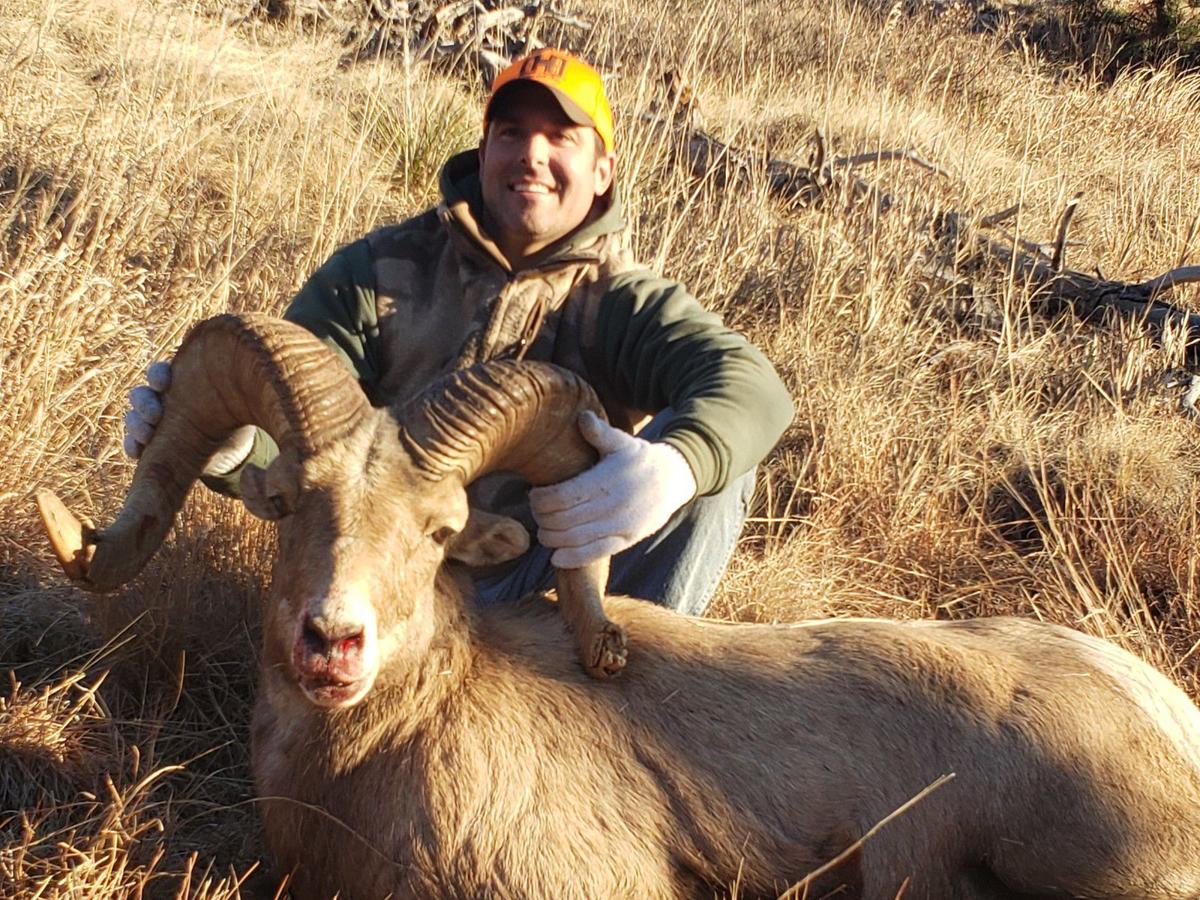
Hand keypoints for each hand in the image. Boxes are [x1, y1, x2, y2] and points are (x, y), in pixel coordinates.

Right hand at [123, 361, 254, 475]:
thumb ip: (238, 391)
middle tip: (156, 415)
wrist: (234, 451)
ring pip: (133, 417)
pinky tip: (138, 452)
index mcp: (181, 382)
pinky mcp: (152, 445)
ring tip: (148, 435)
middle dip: (144, 403)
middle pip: (141, 394)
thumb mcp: (238, 403)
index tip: (165, 383)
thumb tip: (258, 377)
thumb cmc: (235, 418)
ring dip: (136, 425)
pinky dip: (133, 446)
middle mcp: (163, 399)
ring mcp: (153, 422)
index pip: (160, 371)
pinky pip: (133, 443)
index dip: (158, 375)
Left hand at [529, 411, 696, 568]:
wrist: (674, 480)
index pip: (560, 497)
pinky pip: (594, 554)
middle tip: (536, 512)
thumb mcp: (623, 442)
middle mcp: (611, 505)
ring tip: (544, 530)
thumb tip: (582, 416)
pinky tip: (556, 557)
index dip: (540, 499)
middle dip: (542, 518)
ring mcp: (619, 526)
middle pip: (562, 520)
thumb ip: (599, 432)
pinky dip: (572, 558)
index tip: (534, 494)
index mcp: (605, 480)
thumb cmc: (640, 459)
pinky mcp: (625, 540)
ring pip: (574, 539)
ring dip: (551, 538)